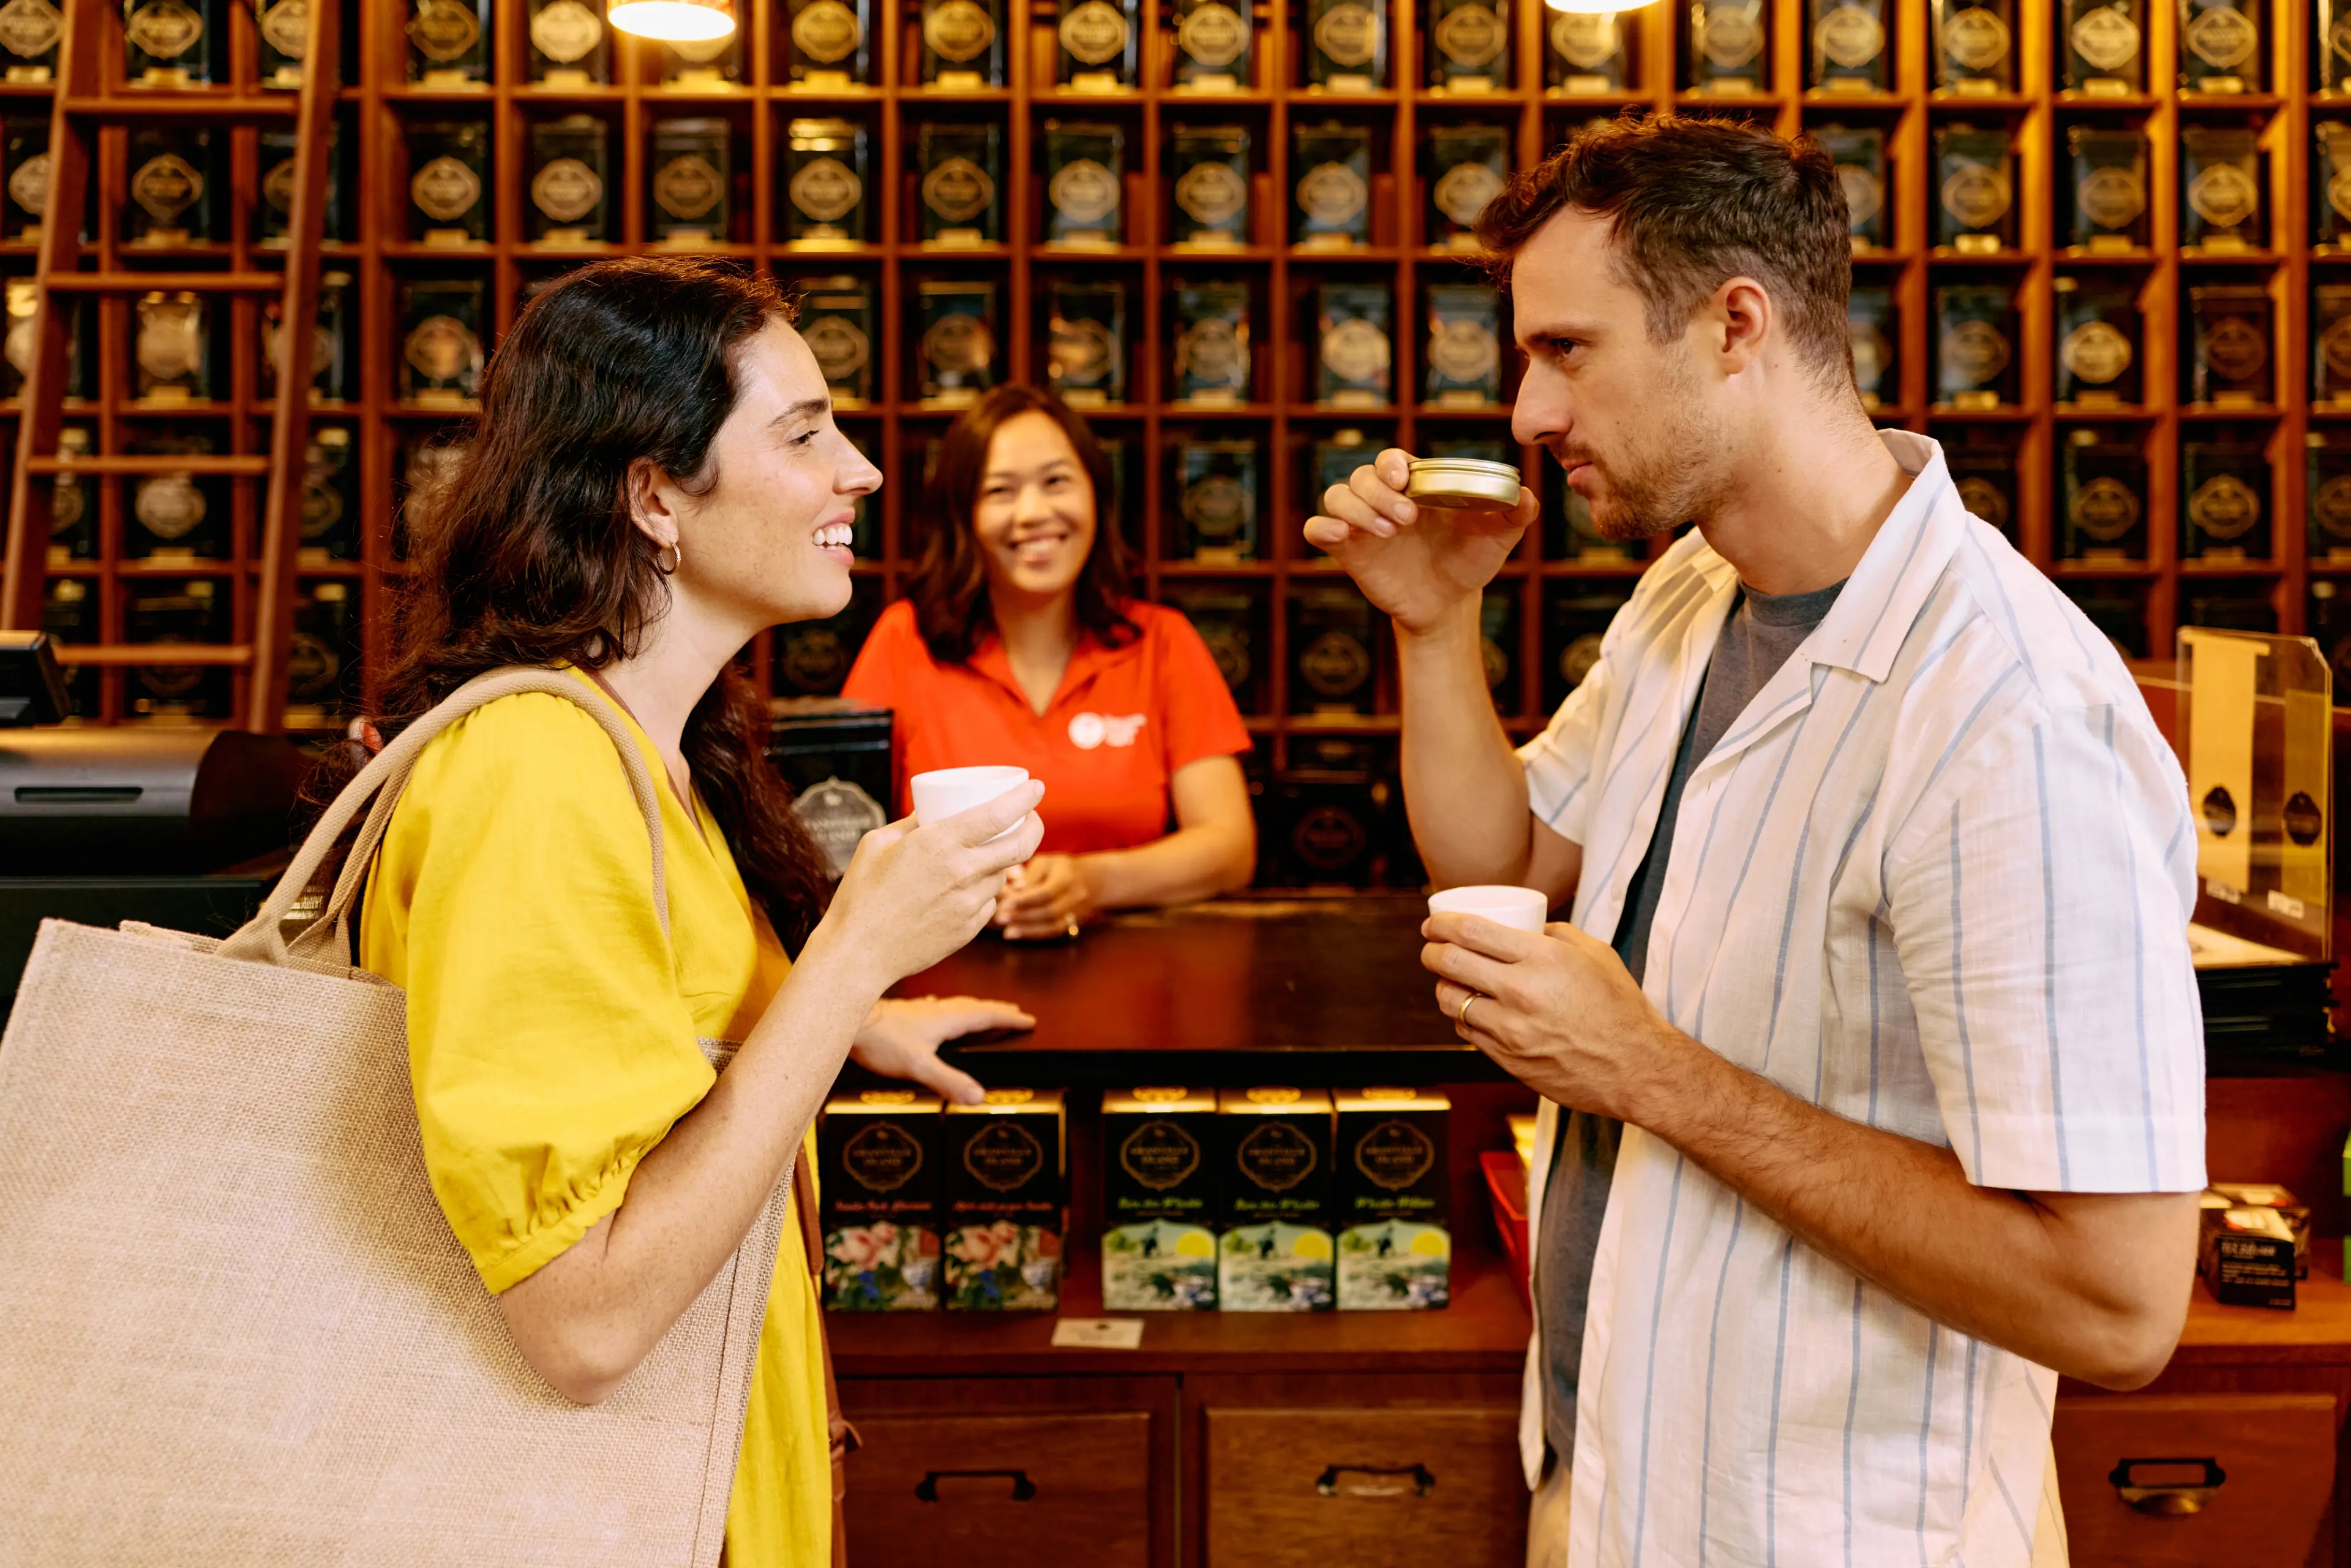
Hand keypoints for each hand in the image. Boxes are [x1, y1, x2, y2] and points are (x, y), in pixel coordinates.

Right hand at [820, 779, 1045, 990]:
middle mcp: (962, 872)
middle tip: (1030, 818)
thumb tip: (934, 811)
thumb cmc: (861, 895)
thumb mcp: (878, 843)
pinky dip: (984, 889)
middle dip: (1034, 826)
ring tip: (982, 855)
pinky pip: (989, 901)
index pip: (1000, 814)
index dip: (1025, 798)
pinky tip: (964, 888)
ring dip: (1002, 861)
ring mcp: (970, 903)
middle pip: (1022, 845)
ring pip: (1004, 874)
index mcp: (939, 843)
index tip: (1036, 788)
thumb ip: (913, 824)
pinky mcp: (970, 929)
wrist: (858, 953)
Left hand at [850, 995, 1034, 1103]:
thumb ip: (949, 1081)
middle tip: (1015, 1013)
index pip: (986, 1017)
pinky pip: (936, 1008)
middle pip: (974, 1007)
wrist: (849, 1021)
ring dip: (975, 1008)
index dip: (1009, 1019)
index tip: (1029, 1020)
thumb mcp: (918, 1066)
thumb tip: (979, 1097)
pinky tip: (937, 1009)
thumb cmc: (881, 1041)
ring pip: (956, 1006)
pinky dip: (948, 1009)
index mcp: (947, 1020)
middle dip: (997, 1010)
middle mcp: (937, 1010)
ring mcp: (921, 1010)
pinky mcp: (906, 1013)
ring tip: (984, 1010)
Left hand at [996, 853, 1095, 940]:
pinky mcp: (1073, 923)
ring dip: (1026, 928)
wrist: (1092, 880)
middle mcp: (1076, 896)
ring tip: (1005, 930)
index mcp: (1067, 876)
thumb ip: (1029, 875)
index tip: (1005, 903)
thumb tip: (1014, 888)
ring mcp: (1077, 912)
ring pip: (1052, 925)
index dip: (1025, 900)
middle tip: (999, 918)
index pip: (1046, 891)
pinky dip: (1033, 934)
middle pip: (1049, 910)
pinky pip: (1053, 932)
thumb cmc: (1060, 868)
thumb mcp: (1045, 862)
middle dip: (1022, 916)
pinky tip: (1015, 934)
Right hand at [1302, 448, 1536, 634]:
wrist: (1448, 603)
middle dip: (1379, 493)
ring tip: (1386, 532)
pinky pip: (1317, 530)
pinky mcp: (1346, 549)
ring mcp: (1362, 523)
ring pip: (1337, 496)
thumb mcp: (1497, 538)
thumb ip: (1515, 514)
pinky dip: (1322, 527)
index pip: (1393, 460)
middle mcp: (1384, 498)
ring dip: (1356, 509)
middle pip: (1362, 475)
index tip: (1405, 479)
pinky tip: (1340, 536)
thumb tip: (1527, 496)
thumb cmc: (1469, 561)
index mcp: (1416, 486)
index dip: (1393, 463)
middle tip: (1406, 519)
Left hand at [1420, 912, 1692, 1120]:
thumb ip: (1557, 934)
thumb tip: (1529, 927)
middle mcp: (1521, 992)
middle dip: (1431, 951)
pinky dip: (1463, 1016)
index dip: (1442, 924)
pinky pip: (1468, 1032)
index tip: (1434, 923)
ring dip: (1443, 986)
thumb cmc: (1621, 1008)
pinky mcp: (1508, 1059)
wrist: (1636, 1068)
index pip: (1470, 932)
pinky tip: (1470, 1009)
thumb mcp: (1596, 954)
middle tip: (1431, 947)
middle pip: (1450, 963)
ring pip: (1451, 1001)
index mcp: (1542, 959)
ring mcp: (1511, 1030)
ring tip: (1450, 979)